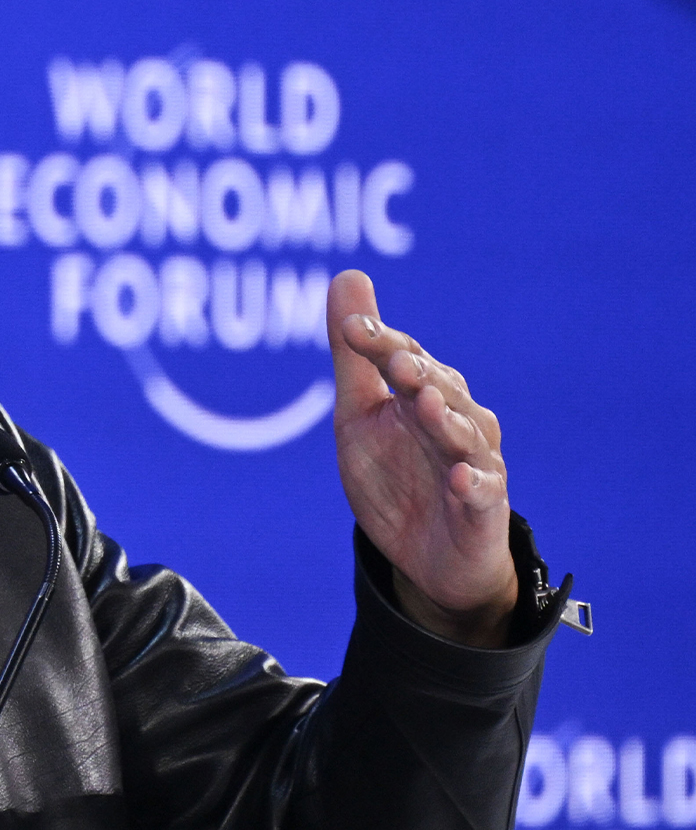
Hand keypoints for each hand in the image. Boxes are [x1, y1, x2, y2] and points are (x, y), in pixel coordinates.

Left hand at [328, 270, 518, 646]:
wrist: (425, 554)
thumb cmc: (396, 476)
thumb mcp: (360, 415)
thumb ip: (355, 355)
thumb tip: (346, 274)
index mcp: (424, 394)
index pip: (403, 358)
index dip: (379, 343)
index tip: (350, 328)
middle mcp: (456, 420)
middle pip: (439, 389)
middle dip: (419, 374)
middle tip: (396, 360)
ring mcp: (473, 463)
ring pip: (464, 436)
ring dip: (445, 419)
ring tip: (424, 404)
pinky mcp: (483, 508)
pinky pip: (482, 494)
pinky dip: (472, 484)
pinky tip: (459, 478)